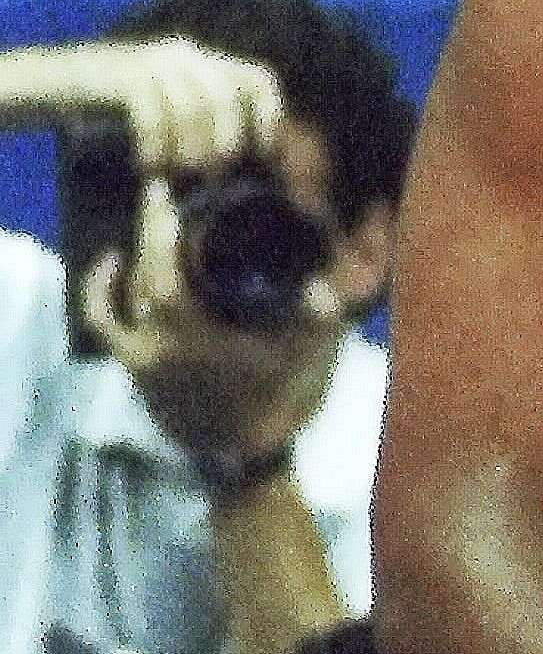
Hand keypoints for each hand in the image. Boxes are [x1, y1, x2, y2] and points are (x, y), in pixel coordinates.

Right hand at [33, 36, 288, 178]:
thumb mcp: (165, 106)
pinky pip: (151, 112)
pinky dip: (154, 143)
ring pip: (192, 107)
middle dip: (226, 140)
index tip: (266, 155)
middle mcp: (185, 55)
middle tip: (212, 174)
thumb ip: (200, 122)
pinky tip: (147, 165)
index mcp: (204, 61)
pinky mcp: (122, 75)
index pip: (258, 79)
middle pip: (227, 97)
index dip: (270, 116)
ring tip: (178, 173)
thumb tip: (234, 164)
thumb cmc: (112, 104)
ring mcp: (153, 61)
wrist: (46, 80)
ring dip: (190, 147)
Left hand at [77, 179, 342, 462]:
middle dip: (147, 232)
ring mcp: (140, 360)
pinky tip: (115, 270)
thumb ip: (322, 313)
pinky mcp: (136, 370)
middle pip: (137, 278)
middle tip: (160, 194)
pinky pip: (107, 325)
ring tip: (145, 227)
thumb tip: (328, 278)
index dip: (159, 231)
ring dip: (125, 259)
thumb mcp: (310, 354)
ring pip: (117, 300)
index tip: (166, 194)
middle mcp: (154, 347)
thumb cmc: (280, 402)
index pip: (162, 273)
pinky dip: (103, 295)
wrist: (247, 458)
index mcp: (192, 338)